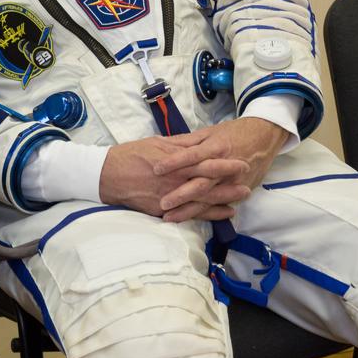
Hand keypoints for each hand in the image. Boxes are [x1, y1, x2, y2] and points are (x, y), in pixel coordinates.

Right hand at [99, 136, 250, 221]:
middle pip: (209, 184)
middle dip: (230, 184)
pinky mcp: (163, 211)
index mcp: (175, 163)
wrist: (107, 175)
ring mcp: (170, 198)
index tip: (242, 161)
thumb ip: (179, 146)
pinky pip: (190, 214)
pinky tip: (222, 213)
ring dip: (224, 200)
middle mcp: (176, 182)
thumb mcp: (156, 143)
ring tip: (241, 199)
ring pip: (202, 201)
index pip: (206, 163)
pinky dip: (208, 214)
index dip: (226, 164)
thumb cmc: (130, 155)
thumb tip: (198, 142)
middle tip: (249, 181)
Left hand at [154, 118, 290, 219]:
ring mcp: (233, 181)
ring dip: (189, 209)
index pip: (193, 155)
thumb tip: (162, 143)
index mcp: (216, 147)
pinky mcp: (240, 190)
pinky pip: (220, 204)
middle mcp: (224, 166)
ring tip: (169, 217)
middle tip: (162, 203)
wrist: (264, 137)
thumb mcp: (210, 132)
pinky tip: (190, 219)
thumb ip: (187, 141)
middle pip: (201, 183)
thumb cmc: (233, 132)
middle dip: (181, 195)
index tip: (156, 169)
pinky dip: (206, 214)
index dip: (175, 162)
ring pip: (209, 199)